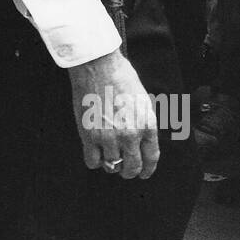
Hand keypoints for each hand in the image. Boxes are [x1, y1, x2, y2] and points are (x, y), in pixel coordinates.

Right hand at [68, 50, 159, 179]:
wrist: (98, 66)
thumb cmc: (121, 77)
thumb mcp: (143, 100)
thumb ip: (144, 123)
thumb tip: (142, 142)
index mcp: (147, 125)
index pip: (151, 158)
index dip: (147, 169)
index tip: (144, 173)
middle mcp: (130, 135)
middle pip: (132, 168)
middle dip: (129, 172)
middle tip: (125, 169)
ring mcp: (108, 137)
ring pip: (112, 166)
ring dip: (110, 164)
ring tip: (108, 157)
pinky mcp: (89, 136)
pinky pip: (92, 162)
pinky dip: (94, 161)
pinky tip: (95, 152)